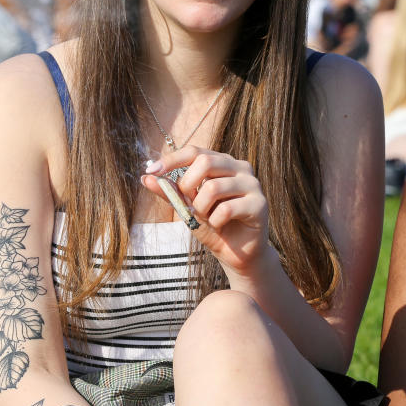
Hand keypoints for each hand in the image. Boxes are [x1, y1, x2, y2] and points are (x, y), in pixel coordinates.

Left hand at [142, 146, 270, 278]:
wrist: (237, 254)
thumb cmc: (213, 226)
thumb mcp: (187, 208)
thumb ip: (171, 192)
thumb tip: (145, 177)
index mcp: (223, 163)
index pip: (196, 152)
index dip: (172, 160)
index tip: (152, 171)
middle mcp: (240, 168)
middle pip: (206, 162)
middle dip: (187, 186)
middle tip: (188, 205)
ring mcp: (252, 184)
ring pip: (214, 187)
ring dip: (201, 208)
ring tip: (207, 218)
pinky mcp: (259, 204)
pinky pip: (226, 209)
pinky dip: (215, 221)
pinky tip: (221, 225)